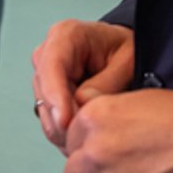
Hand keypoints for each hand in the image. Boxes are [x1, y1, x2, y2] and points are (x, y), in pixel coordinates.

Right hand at [32, 19, 134, 148]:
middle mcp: (48, 53)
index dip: (56, 96)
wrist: (122, 51)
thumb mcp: (127, 61)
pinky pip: (50, 120)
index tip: (65, 121)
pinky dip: (66, 132)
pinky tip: (86, 135)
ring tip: (94, 137)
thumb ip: (106, 83)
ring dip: (66, 128)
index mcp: (66, 35)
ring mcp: (45, 74)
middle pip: (45, 93)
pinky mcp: (47, 94)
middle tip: (92, 137)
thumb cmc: (126, 49)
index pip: (52, 66)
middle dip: (65, 119)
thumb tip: (82, 104)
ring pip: (45, 111)